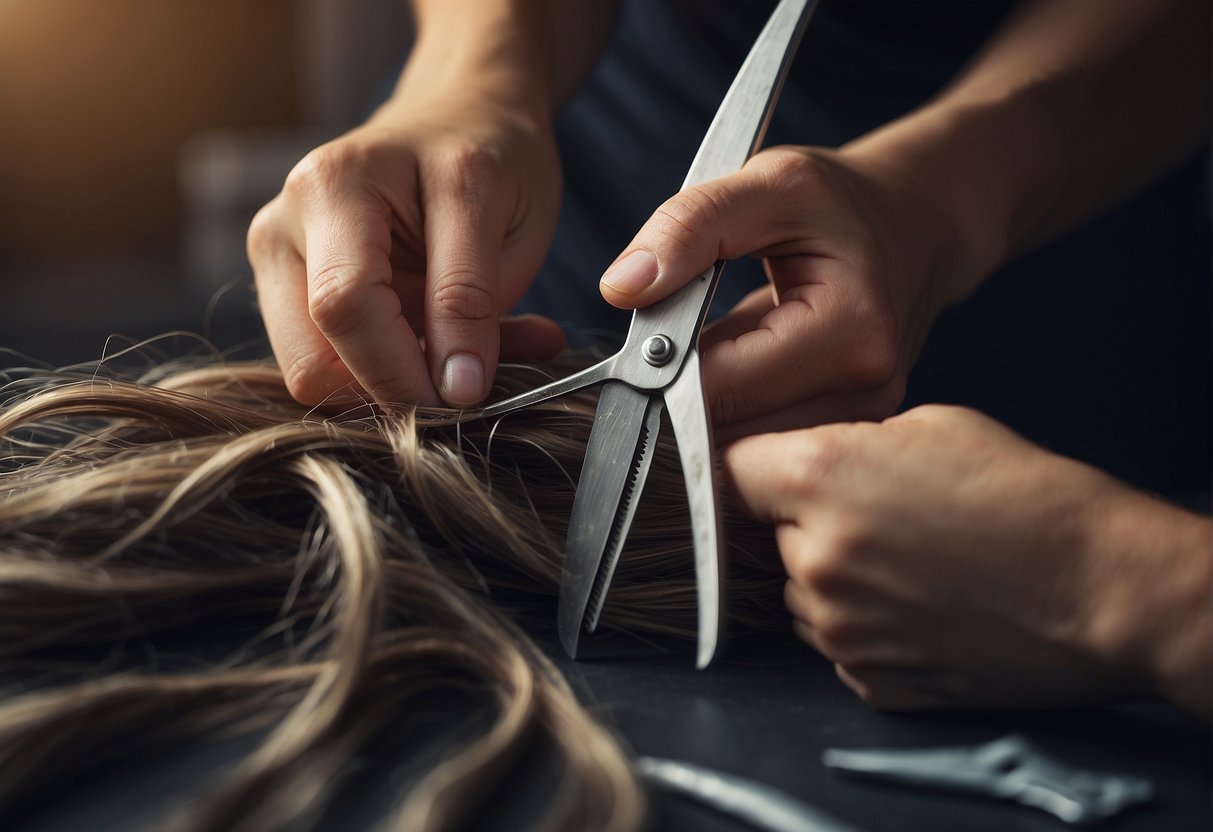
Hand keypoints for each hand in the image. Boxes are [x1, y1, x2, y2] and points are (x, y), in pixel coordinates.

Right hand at [248, 86, 565, 408]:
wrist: (459, 116)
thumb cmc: (491, 158)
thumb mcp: (507, 221)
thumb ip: (472, 303)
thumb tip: (455, 391)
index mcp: (337, 185)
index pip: (347, 306)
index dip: (404, 373)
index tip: (465, 398)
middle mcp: (285, 219)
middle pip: (311, 357)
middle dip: (390, 390)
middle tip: (462, 383)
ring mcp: (276, 254)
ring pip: (310, 370)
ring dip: (390, 384)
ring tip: (460, 352)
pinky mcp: (283, 286)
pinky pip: (323, 360)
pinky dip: (384, 372)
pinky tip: (437, 344)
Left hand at [599, 146, 946, 438]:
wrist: (914, 226)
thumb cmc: (840, 203)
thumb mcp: (767, 183)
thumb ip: (689, 227)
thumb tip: (623, 288)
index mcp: (850, 332)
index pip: (719, 391)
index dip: (662, 370)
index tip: (648, 336)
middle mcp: (866, 392)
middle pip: (730, 439)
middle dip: (684, 398)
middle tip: (679, 342)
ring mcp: (861, 423)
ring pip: (744, 459)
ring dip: (710, 414)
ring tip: (718, 352)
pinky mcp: (847, 435)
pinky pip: (766, 453)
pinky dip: (737, 418)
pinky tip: (742, 374)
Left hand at [723, 405, 1209, 712]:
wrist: (1100, 590)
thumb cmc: (1026, 499)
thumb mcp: (929, 425)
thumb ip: (847, 443)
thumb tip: (807, 461)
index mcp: (820, 480)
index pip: (730, 468)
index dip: (756, 467)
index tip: (770, 471)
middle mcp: (815, 561)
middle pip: (772, 536)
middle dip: (811, 522)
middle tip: (882, 514)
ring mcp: (839, 629)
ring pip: (804, 592)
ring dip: (836, 576)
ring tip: (912, 562)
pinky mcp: (867, 678)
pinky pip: (839, 639)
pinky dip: (868, 622)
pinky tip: (923, 603)